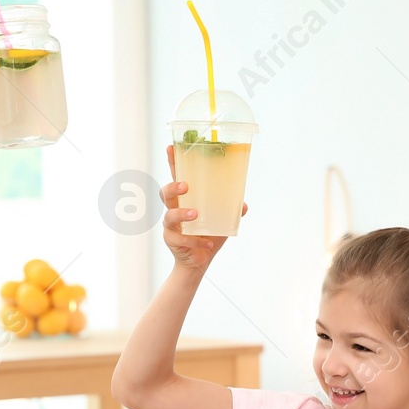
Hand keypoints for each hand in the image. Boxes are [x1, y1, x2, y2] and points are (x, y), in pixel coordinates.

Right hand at [161, 145, 245, 272]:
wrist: (199, 261)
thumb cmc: (208, 236)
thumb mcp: (223, 222)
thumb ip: (231, 211)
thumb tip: (243, 204)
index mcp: (185, 200)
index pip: (177, 177)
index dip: (173, 163)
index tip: (171, 147)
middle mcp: (174, 209)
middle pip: (166, 193)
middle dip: (173, 186)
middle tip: (186, 185)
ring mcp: (171, 226)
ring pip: (169, 215)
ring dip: (182, 213)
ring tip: (196, 214)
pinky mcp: (172, 241)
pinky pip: (180, 239)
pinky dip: (196, 242)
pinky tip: (207, 243)